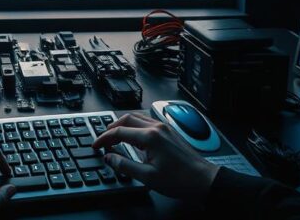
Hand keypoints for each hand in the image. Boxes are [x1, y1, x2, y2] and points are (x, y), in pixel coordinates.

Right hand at [93, 112, 219, 202]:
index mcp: (150, 137)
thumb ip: (125, 166)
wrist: (203, 180)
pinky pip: (146, 122)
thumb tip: (110, 158)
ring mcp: (164, 128)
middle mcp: (157, 128)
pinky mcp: (169, 131)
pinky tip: (132, 136)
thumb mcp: (147, 177)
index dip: (104, 139)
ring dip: (123, 125)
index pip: (119, 132)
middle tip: (103, 140)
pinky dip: (134, 126)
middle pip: (126, 119)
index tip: (96, 145)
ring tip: (114, 136)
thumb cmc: (180, 180)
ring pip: (137, 118)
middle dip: (111, 128)